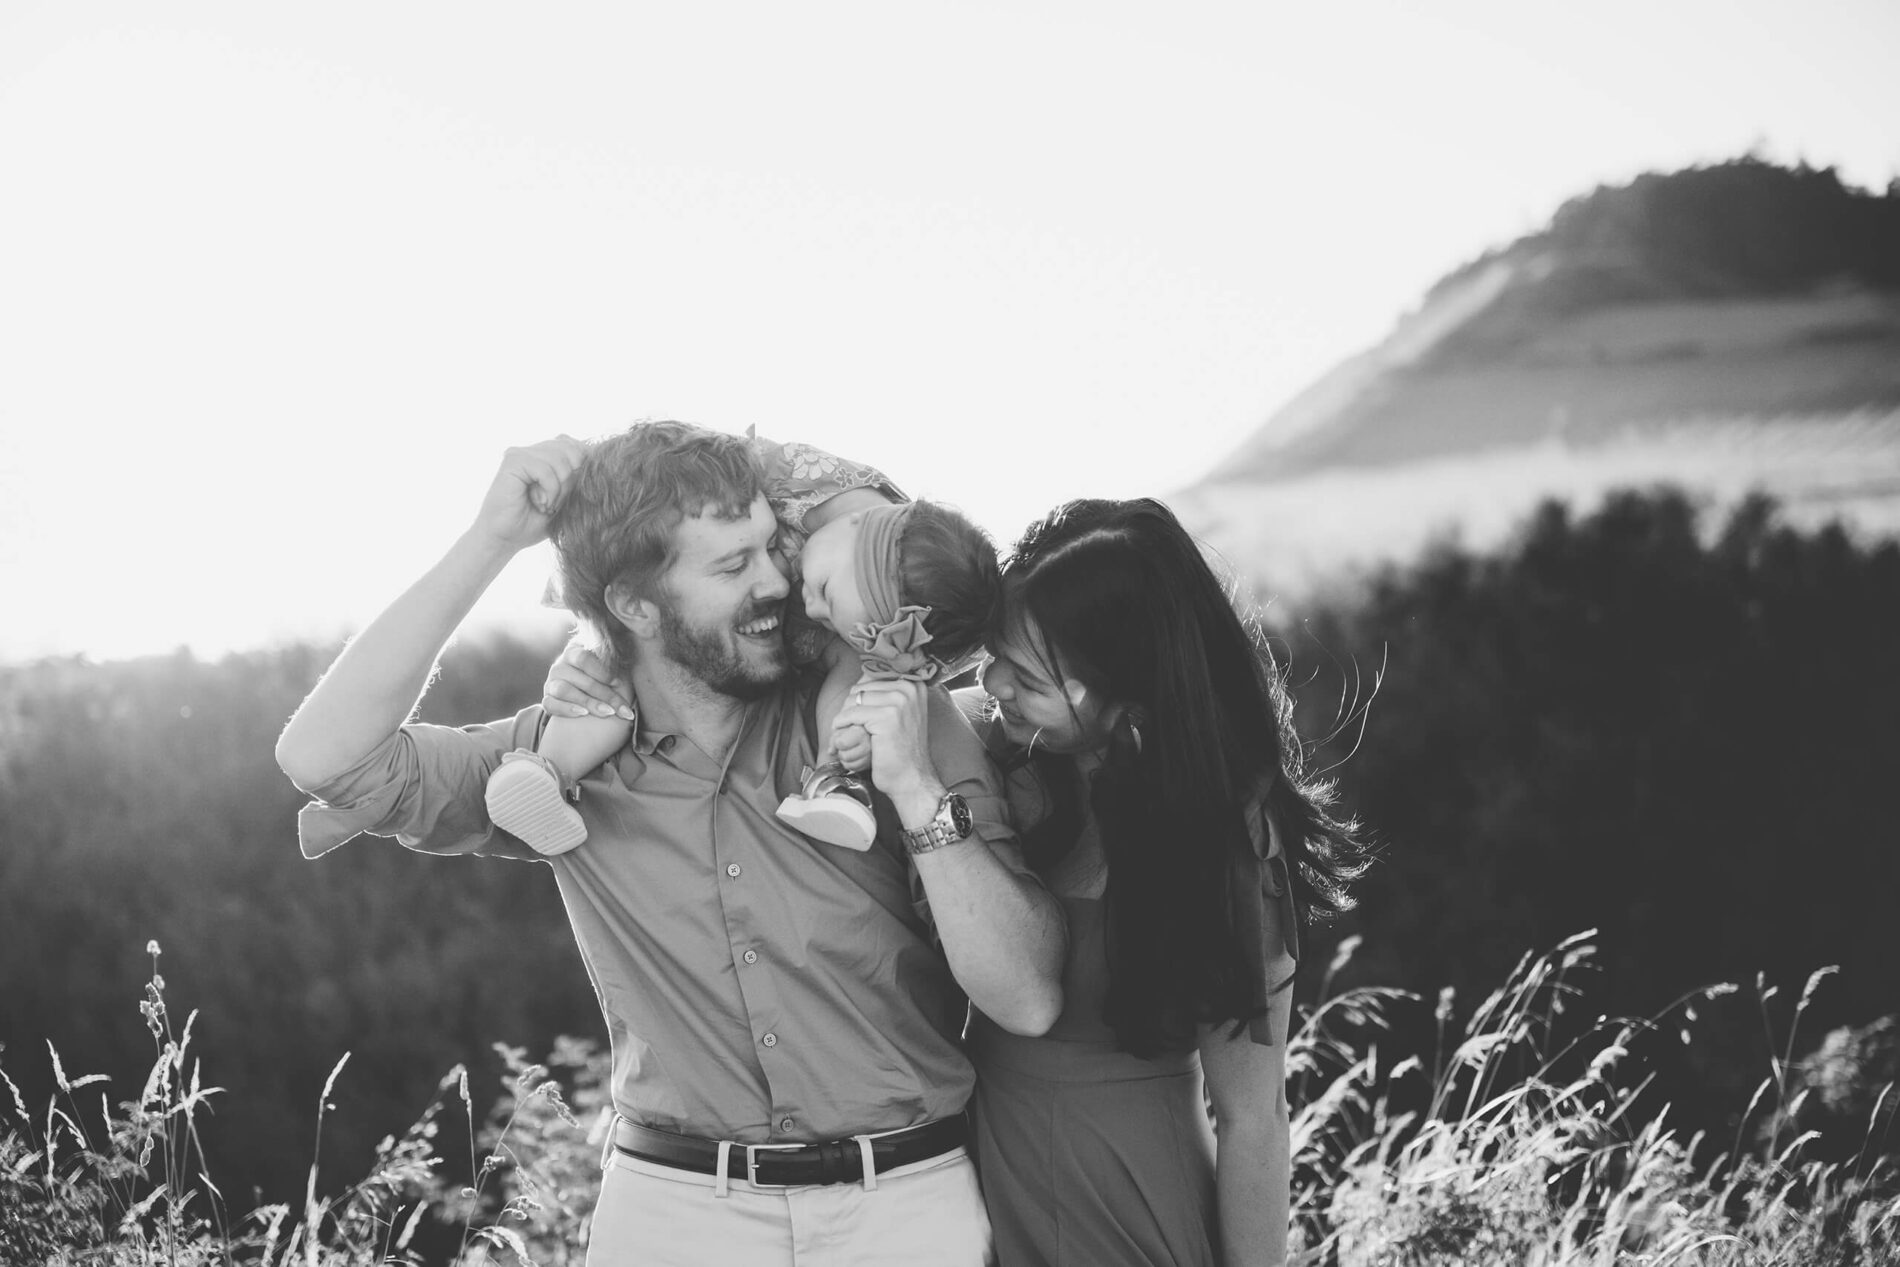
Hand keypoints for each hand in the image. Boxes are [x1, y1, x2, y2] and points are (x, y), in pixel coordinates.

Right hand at [471, 436, 586, 552]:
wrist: (504, 539)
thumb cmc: (533, 523)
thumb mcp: (565, 500)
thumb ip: (578, 478)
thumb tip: (595, 458)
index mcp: (545, 456)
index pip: (577, 446)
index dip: (584, 468)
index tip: (574, 494)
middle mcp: (533, 450)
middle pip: (572, 449)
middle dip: (572, 480)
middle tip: (558, 503)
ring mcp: (521, 453)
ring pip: (560, 459)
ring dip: (560, 489)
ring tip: (547, 506)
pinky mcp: (513, 461)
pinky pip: (545, 469)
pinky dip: (549, 490)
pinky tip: (540, 503)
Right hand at [543, 637, 634, 719]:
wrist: (596, 698)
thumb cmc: (610, 679)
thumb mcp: (615, 666)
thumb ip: (618, 658)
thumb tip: (630, 643)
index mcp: (576, 649)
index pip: (584, 658)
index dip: (602, 671)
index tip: (618, 683)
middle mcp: (561, 663)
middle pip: (579, 678)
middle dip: (604, 694)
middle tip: (622, 708)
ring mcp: (552, 681)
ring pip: (564, 690)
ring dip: (588, 702)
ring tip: (607, 712)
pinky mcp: (547, 698)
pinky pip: (550, 704)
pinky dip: (566, 709)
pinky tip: (583, 714)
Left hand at [832, 679, 933, 799]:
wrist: (911, 778)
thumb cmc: (902, 750)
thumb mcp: (901, 713)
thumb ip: (886, 693)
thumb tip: (862, 674)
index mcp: (913, 684)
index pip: (871, 676)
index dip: (858, 696)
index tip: (854, 715)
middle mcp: (909, 689)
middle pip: (860, 688)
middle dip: (848, 707)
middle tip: (844, 726)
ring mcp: (899, 702)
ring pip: (853, 700)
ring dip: (843, 717)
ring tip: (842, 733)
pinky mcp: (886, 717)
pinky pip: (851, 714)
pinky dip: (841, 726)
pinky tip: (840, 739)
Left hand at [832, 723, 872, 772]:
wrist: (874, 731)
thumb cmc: (857, 728)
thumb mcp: (845, 727)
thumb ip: (835, 737)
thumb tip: (831, 751)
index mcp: (861, 732)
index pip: (841, 743)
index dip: (837, 743)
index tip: (840, 739)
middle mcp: (868, 745)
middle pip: (844, 756)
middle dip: (841, 752)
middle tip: (845, 747)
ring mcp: (870, 756)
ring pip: (849, 765)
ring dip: (845, 760)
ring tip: (849, 752)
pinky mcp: (871, 764)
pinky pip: (855, 769)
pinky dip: (851, 764)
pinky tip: (854, 757)